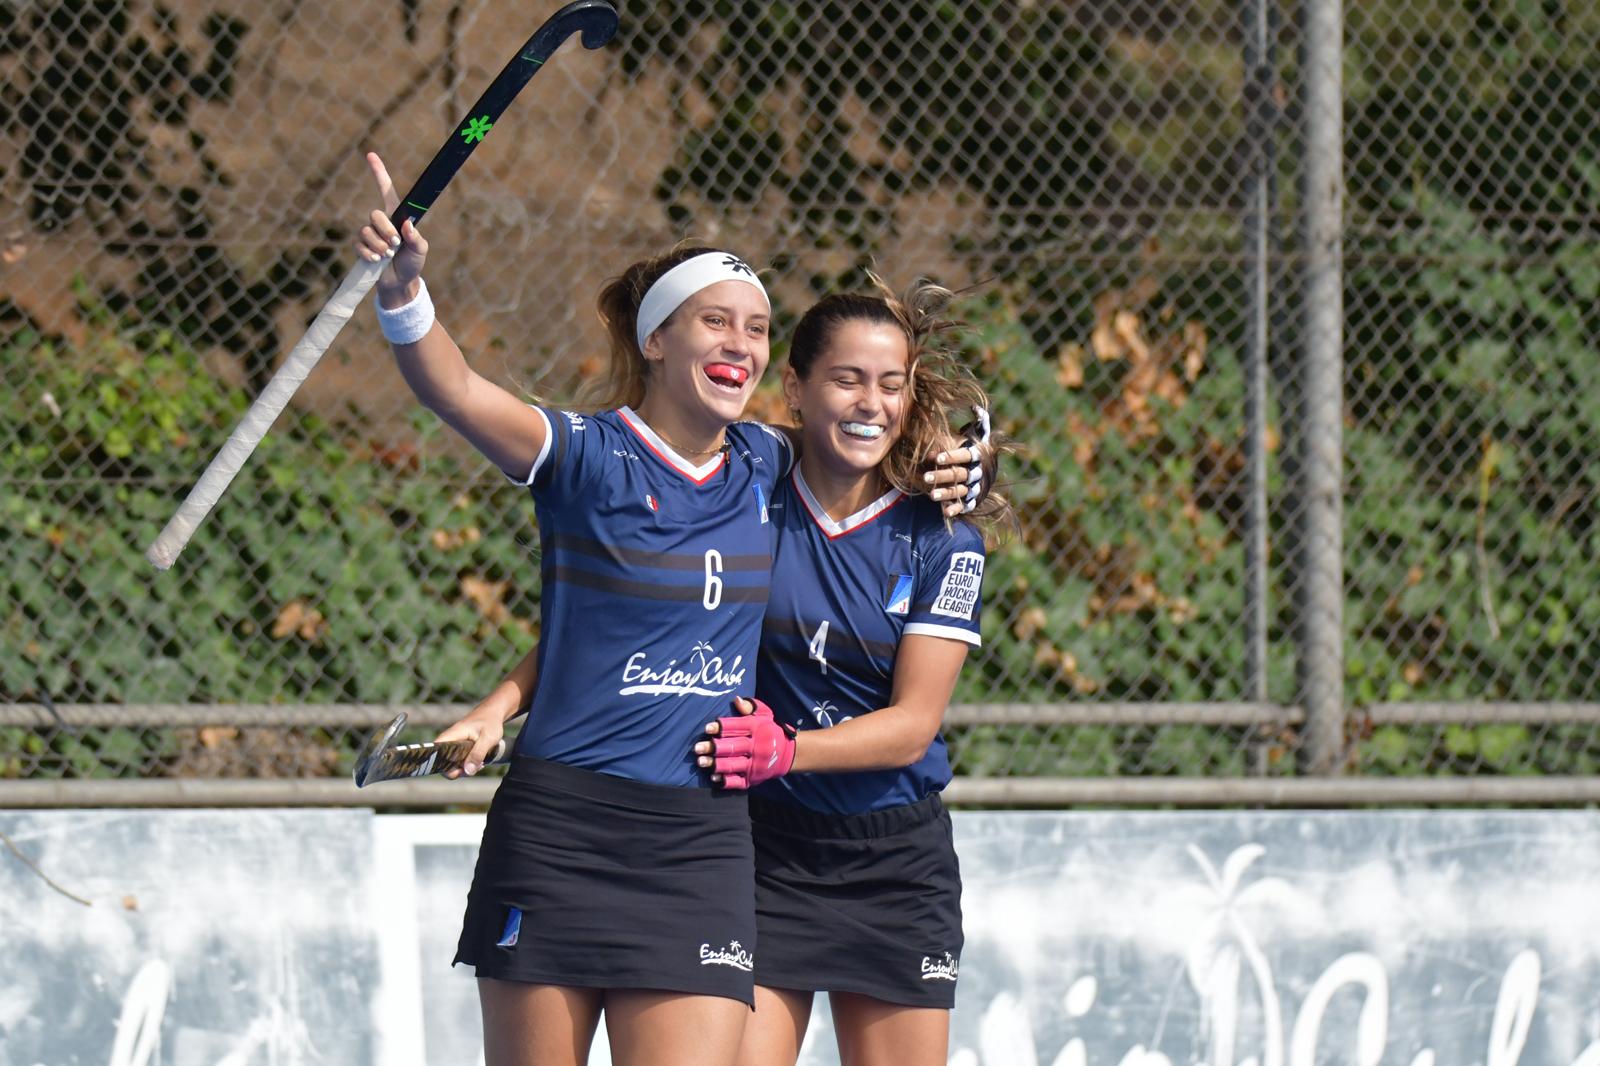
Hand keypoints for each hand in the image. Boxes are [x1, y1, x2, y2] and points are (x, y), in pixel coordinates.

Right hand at [355, 152, 428, 302]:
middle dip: (385, 230)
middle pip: (374, 214)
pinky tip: (376, 260)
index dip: (379, 173)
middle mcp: (381, 223)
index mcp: (396, 217)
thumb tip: (407, 225)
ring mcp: (370, 235)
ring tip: (388, 255)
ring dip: (378, 245)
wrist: (401, 284)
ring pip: (366, 231)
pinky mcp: (362, 249)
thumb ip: (416, 238)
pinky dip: (368, 253)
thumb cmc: (413, 264)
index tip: (370, 155)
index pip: (386, 190)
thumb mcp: (420, 251)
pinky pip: (358, 245)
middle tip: (395, 244)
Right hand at [434, 710, 505, 778]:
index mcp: (451, 736)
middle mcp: (449, 741)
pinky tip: (480, 761)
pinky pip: (460, 762)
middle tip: (475, 767)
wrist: (493, 713)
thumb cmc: (490, 722)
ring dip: (466, 768)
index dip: (441, 766)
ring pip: (453, 765)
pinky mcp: (460, 749)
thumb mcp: (487, 739)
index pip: (436, 754)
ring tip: (480, 763)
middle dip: (459, 771)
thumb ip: (477, 754)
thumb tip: (468, 771)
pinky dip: (469, 765)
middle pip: (445, 764)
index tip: (458, 771)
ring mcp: (454, 746)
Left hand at [694, 697, 795, 789]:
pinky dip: (725, 780)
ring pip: (733, 765)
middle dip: (714, 747)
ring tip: (701, 762)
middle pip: (733, 747)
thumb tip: (736, 700)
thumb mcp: (765, 714)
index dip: (722, 728)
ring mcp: (755, 764)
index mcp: (757, 729)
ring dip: (716, 764)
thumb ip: (750, 706)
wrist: (788, 755)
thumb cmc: (769, 730)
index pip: (738, 727)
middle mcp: (756, 747)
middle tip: (697, 748)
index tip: (707, 728)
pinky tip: (713, 777)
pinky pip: (738, 782)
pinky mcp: (753, 779)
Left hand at [923, 406, 991, 516]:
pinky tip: (945, 512)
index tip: (936, 457)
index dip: (952, 456)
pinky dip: (956, 509)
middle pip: (960, 474)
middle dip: (943, 475)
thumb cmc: (977, 449)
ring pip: (960, 490)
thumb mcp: (979, 435)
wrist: (989, 473)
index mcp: (978, 455)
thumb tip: (975, 406)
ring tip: (931, 495)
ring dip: (947, 493)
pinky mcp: (973, 500)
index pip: (966, 455)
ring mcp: (975, 487)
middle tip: (926, 476)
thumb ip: (979, 422)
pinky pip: (965, 506)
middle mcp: (977, 472)